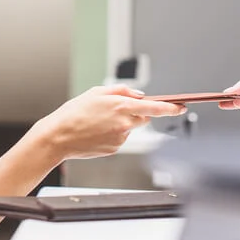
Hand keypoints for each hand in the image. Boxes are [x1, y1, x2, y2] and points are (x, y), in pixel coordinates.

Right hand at [34, 85, 185, 160]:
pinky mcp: (115, 148)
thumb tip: (138, 94)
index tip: (181, 107)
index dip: (171, 108)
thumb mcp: (95, 92)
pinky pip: (121, 138)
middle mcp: (124, 123)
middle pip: (143, 117)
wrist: (58, 136)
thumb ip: (121, 91)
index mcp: (121, 106)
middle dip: (136, 113)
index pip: (155, 107)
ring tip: (98, 122)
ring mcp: (121, 138)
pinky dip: (112, 134)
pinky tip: (96, 132)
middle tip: (113, 111)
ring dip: (121, 124)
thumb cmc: (73, 113)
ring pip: (130, 128)